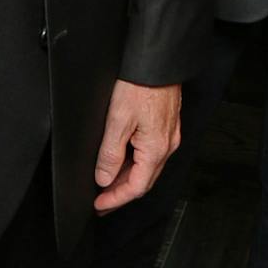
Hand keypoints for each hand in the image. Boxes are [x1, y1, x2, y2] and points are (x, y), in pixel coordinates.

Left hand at [92, 79, 182, 212]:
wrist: (158, 61)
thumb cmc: (141, 85)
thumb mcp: (118, 121)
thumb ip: (110, 154)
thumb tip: (105, 179)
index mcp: (156, 149)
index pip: (136, 188)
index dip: (115, 199)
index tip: (98, 206)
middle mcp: (167, 145)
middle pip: (143, 181)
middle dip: (121, 193)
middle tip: (101, 201)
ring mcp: (169, 135)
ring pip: (147, 168)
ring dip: (127, 178)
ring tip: (107, 183)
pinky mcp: (166, 125)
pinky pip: (150, 153)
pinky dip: (135, 163)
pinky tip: (122, 160)